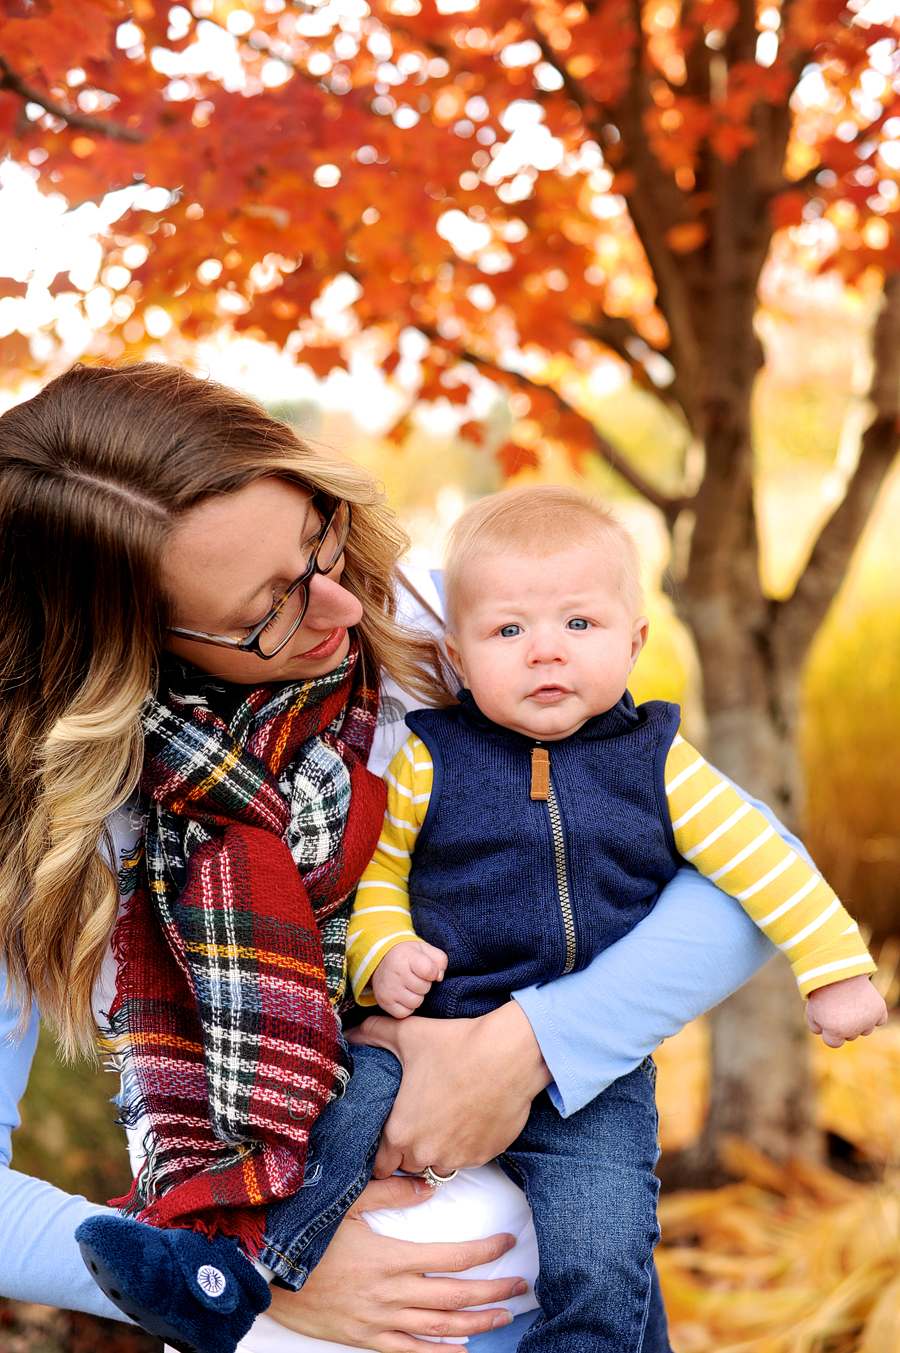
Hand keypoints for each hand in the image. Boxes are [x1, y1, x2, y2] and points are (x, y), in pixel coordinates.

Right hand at [266, 1175, 527, 1352]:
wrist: (266, 1274)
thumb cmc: (306, 1234)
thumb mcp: (348, 1203)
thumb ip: (391, 1193)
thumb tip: (429, 1188)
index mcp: (391, 1258)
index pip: (452, 1257)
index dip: (486, 1252)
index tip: (507, 1242)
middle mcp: (391, 1294)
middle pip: (455, 1296)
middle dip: (493, 1292)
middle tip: (520, 1286)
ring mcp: (379, 1322)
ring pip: (440, 1328)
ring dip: (477, 1324)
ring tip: (505, 1317)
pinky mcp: (365, 1340)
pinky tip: (463, 1351)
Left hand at [348, 1000, 551, 1176]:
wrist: (510, 1053)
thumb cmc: (456, 1044)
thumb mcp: (407, 1034)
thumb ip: (371, 1034)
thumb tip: (349, 1033)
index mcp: (401, 1132)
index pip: (379, 1165)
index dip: (381, 1150)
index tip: (390, 1131)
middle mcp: (427, 1153)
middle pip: (407, 1165)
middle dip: (408, 1149)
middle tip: (416, 1119)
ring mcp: (458, 1158)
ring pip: (437, 1165)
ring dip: (436, 1150)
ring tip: (442, 1118)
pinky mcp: (485, 1156)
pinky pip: (466, 1159)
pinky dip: (463, 1145)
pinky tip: (466, 1117)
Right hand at [372, 941, 448, 1017]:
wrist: (379, 961)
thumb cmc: (407, 957)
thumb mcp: (424, 949)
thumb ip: (439, 959)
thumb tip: (439, 978)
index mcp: (407, 957)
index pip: (429, 971)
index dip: (434, 973)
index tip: (428, 971)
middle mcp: (396, 973)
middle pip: (424, 988)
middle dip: (425, 984)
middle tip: (416, 978)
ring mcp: (389, 989)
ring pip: (416, 1002)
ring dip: (417, 997)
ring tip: (410, 987)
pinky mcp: (384, 1002)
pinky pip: (404, 1013)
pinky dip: (407, 1007)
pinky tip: (404, 996)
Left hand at [806, 973, 887, 1047]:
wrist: (837, 970)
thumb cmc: (822, 991)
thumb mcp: (811, 1010)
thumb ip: (816, 1027)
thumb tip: (824, 1034)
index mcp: (836, 1031)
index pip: (833, 1042)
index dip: (828, 1030)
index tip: (826, 1017)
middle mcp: (854, 1029)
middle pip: (850, 1036)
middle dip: (844, 1025)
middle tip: (838, 1007)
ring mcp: (869, 1020)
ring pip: (865, 1030)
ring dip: (859, 1021)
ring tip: (850, 1004)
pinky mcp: (880, 1010)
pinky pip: (879, 1020)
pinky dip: (874, 1016)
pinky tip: (864, 1006)